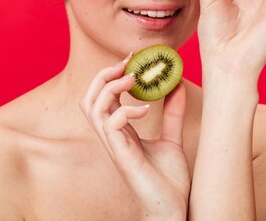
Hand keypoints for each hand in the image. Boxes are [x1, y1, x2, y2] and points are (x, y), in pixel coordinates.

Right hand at [79, 56, 189, 220]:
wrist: (175, 210)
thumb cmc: (170, 181)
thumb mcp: (173, 139)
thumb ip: (172, 113)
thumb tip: (176, 84)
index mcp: (120, 131)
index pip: (103, 97)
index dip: (112, 75)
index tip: (132, 59)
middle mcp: (112, 137)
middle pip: (89, 98)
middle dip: (103, 75)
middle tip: (126, 63)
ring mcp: (115, 146)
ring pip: (92, 108)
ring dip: (110, 87)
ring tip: (133, 79)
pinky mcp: (122, 155)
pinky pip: (111, 124)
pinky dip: (126, 110)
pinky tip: (146, 110)